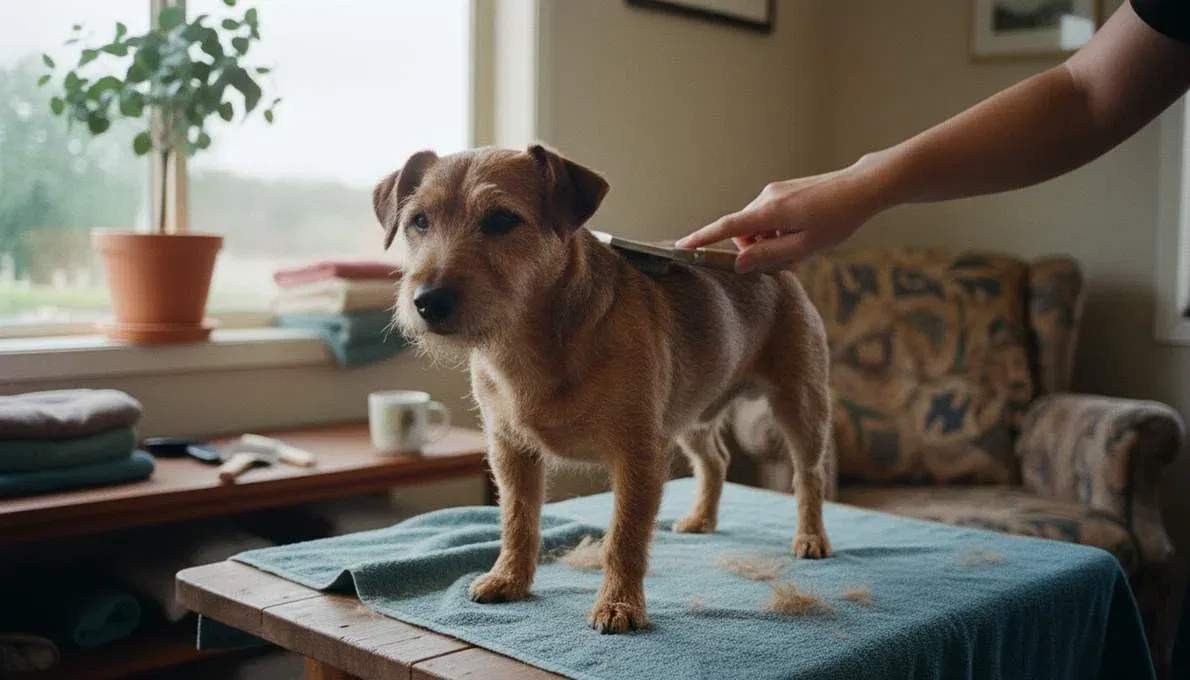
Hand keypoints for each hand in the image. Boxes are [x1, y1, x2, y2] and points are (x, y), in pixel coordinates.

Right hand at [676, 162, 889, 272]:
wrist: (862, 187)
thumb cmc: (837, 220)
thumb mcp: (805, 247)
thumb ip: (768, 255)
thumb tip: (739, 263)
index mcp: (769, 212)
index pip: (726, 227)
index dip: (702, 238)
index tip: (680, 246)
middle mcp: (765, 198)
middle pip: (742, 230)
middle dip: (754, 248)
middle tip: (787, 259)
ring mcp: (774, 192)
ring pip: (756, 225)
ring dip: (768, 239)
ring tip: (802, 244)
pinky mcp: (782, 190)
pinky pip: (768, 216)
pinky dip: (776, 230)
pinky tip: (804, 231)